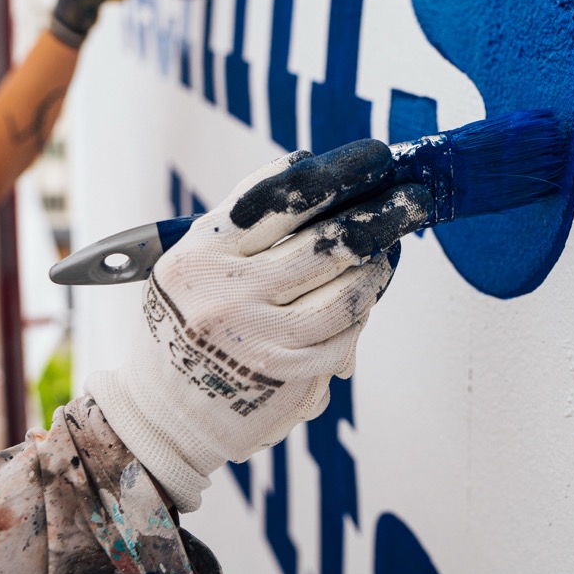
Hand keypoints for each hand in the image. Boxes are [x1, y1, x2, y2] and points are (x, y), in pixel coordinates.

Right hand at [88, 140, 432, 511]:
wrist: (160, 413)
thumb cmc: (189, 323)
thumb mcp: (196, 263)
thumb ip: (248, 224)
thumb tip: (314, 171)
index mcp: (203, 252)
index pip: (283, 197)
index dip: (340, 173)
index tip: (375, 159)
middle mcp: (229, 293)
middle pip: (327, 242)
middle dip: (381, 215)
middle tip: (413, 198)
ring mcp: (259, 338)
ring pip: (346, 293)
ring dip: (375, 269)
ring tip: (383, 255)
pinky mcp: (286, 377)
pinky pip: (344, 338)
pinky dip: (359, 315)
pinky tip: (361, 302)